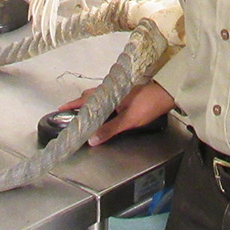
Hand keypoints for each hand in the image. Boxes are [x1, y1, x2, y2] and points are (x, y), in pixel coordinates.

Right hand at [59, 80, 175, 146]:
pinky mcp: (127, 93)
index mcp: (109, 94)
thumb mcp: (129, 120)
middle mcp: (112, 89)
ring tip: (85, 114)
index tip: (61, 109)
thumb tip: (92, 139)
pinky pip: (108, 97)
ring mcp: (120, 90)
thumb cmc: (149, 104)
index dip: (72, 104)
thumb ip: (110, 129)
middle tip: (70, 113)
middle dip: (79, 103)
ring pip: (100, 96)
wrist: (168, 93)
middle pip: (91, 96)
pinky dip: (101, 103)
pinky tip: (105, 112)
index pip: (86, 99)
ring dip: (91, 103)